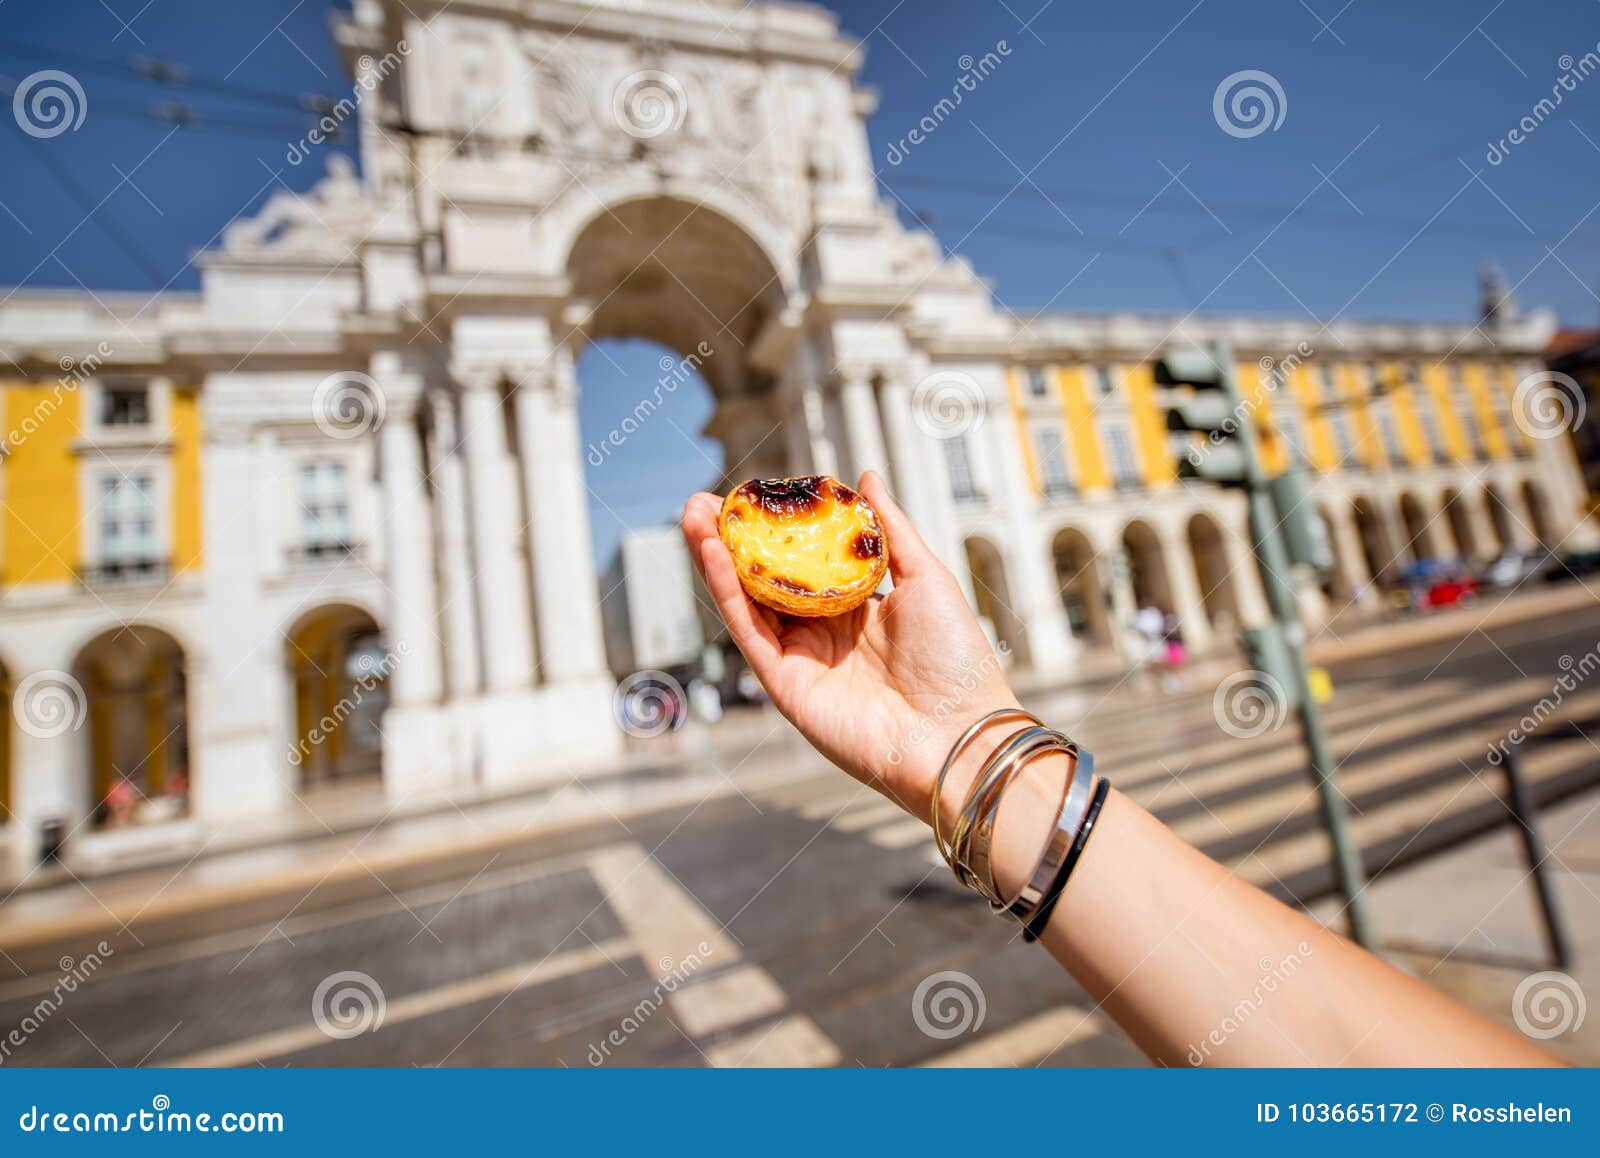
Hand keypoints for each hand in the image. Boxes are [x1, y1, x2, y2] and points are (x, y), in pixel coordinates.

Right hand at [680, 472, 1019, 824]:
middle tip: (706, 501)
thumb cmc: (955, 658)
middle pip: (765, 579)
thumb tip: (864, 477)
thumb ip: (889, 528)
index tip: (754, 492)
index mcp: (857, 609)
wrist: (957, 732)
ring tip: (693, 513)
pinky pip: (749, 631)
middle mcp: (824, 634)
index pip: (803, 562)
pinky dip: (726, 591)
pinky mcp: (785, 684)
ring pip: (746, 602)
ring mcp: (802, 659)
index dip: (775, 529)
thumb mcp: (926, 576)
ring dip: (716, 558)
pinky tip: (713, 552)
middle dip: (732, 539)